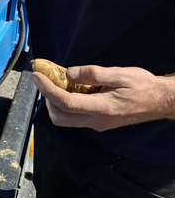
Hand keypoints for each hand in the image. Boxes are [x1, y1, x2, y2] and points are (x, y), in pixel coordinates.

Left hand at [32, 65, 173, 130]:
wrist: (160, 101)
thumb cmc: (142, 86)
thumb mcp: (119, 73)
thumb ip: (93, 74)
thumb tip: (69, 73)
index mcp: (101, 108)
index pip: (65, 102)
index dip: (46, 89)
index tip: (36, 75)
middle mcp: (96, 121)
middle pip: (59, 117)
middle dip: (47, 98)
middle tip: (46, 78)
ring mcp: (97, 124)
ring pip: (66, 119)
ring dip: (56, 101)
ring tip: (59, 81)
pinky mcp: (99, 122)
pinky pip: (75, 116)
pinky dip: (67, 103)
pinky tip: (72, 88)